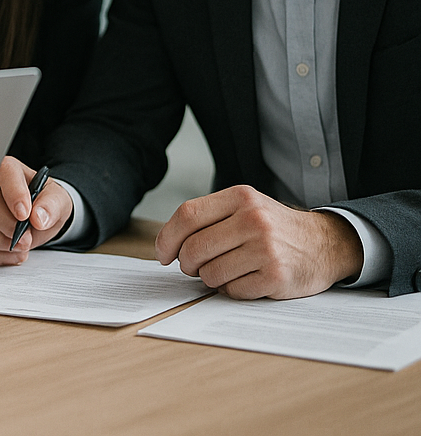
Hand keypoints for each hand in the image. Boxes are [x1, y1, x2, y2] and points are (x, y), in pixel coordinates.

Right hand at [0, 156, 73, 264]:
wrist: (36, 216)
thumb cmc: (43, 202)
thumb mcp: (57, 200)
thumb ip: (52, 206)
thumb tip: (39, 217)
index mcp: (8, 169)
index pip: (4, 172)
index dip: (13, 194)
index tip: (24, 215)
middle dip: (7, 226)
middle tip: (26, 239)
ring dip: (0, 242)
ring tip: (22, 246)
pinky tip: (11, 252)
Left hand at [155, 186, 362, 298]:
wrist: (325, 244)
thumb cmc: (274, 227)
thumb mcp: (245, 207)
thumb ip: (209, 218)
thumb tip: (168, 246)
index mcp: (241, 197)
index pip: (187, 215)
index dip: (167, 237)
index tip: (162, 253)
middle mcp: (254, 219)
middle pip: (194, 248)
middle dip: (186, 264)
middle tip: (193, 267)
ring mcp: (266, 248)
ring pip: (210, 273)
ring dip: (210, 278)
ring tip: (227, 270)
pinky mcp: (276, 276)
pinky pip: (232, 291)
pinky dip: (232, 290)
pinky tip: (246, 280)